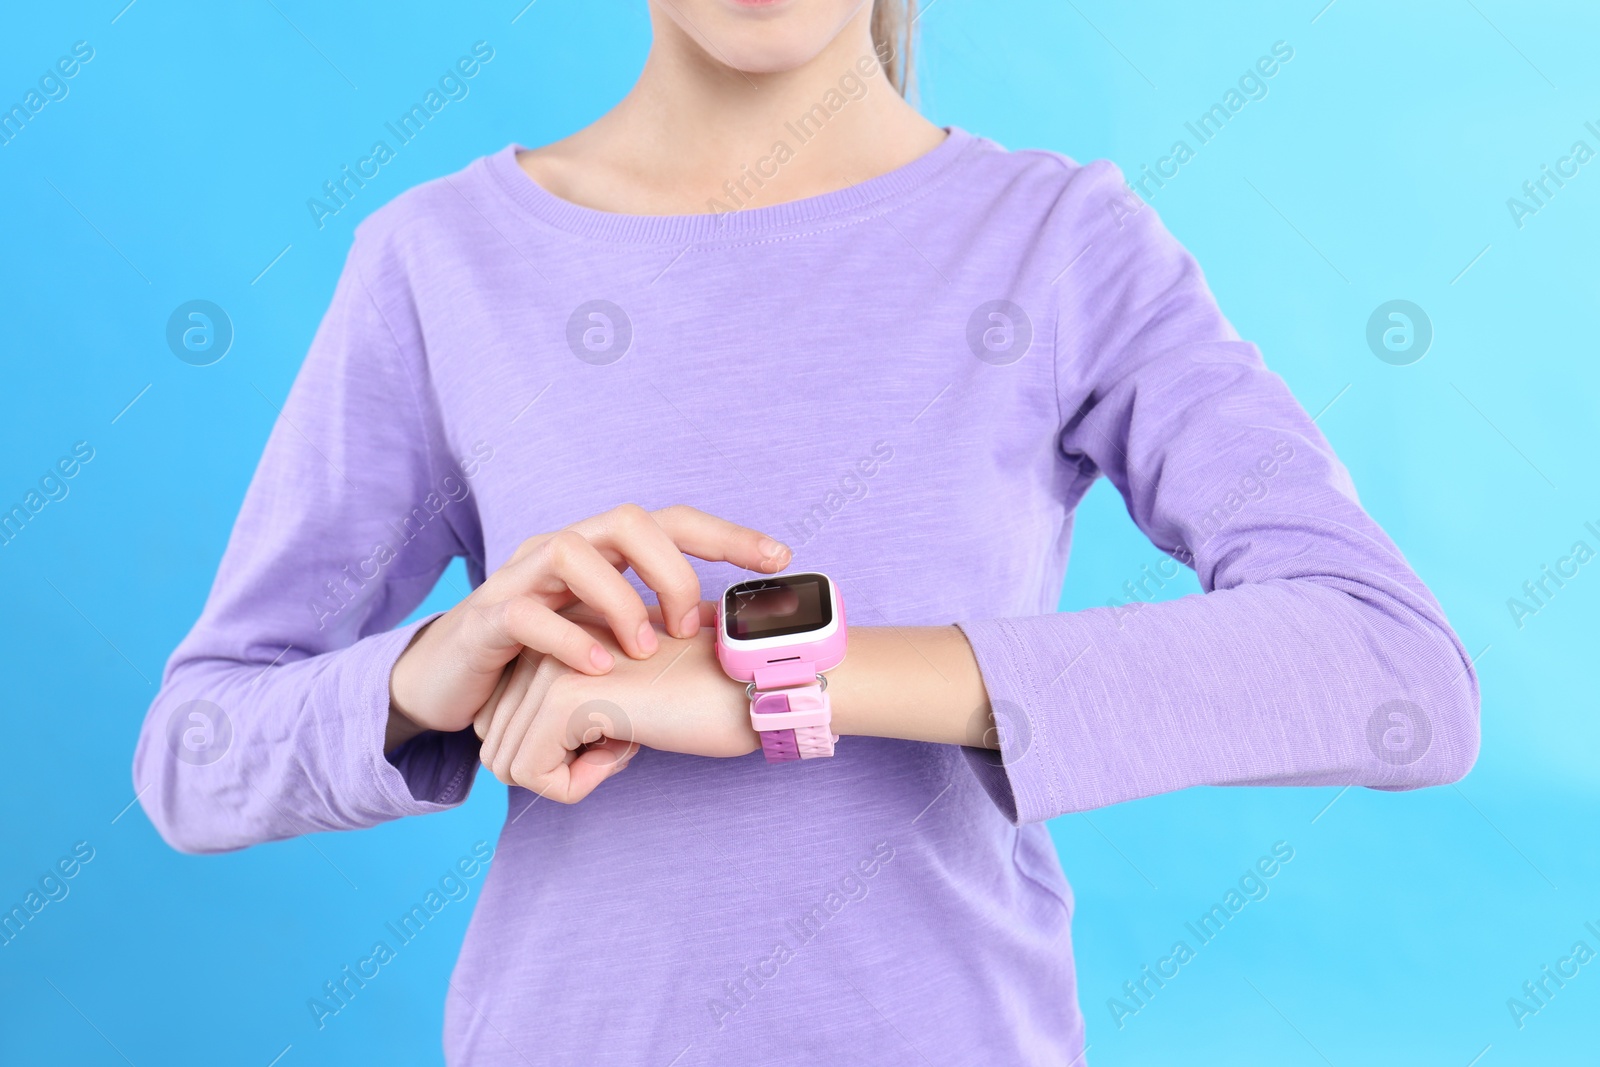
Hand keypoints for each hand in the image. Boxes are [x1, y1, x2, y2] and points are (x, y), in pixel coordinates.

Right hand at [386, 504, 788, 751]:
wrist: (454, 678)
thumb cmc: (543, 658)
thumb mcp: (610, 641)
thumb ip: (659, 633)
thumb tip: (723, 644)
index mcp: (603, 551)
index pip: (672, 522)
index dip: (727, 535)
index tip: (779, 559)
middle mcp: (565, 549)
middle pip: (630, 520)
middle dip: (672, 569)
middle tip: (690, 625)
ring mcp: (522, 576)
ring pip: (573, 551)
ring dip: (620, 601)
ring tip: (644, 650)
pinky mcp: (487, 616)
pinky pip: (527, 611)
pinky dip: (569, 639)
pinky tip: (599, 670)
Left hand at [472, 616, 755, 801]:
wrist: (756, 685)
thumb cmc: (703, 697)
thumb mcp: (620, 700)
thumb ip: (571, 712)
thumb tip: (519, 759)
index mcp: (556, 632)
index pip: (505, 723)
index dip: (561, 748)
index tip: (623, 720)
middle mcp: (545, 637)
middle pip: (501, 744)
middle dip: (563, 762)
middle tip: (631, 728)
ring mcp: (550, 662)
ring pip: (510, 763)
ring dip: (575, 771)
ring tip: (633, 730)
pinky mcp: (563, 695)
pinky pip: (533, 776)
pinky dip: (581, 783)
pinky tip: (630, 742)